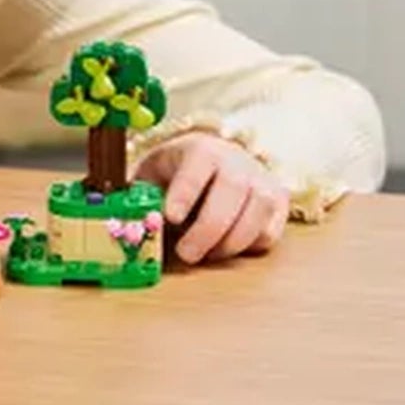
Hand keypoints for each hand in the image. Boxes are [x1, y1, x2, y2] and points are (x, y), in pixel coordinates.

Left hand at [136, 133, 288, 264]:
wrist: (215, 161)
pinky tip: (226, 247)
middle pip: (233, 189)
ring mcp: (263, 180)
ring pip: (258, 211)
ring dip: (231, 241)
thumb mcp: (152, 177)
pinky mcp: (279, 204)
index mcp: (201, 149)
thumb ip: (140, 197)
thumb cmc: (175, 174)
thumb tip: (126, 222)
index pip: (198, 164)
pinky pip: (271, 230)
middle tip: (186, 254)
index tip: (171, 216)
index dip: (186, 191)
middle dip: (209, 228)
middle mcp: (237, 161)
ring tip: (204, 254)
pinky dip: (250, 246)